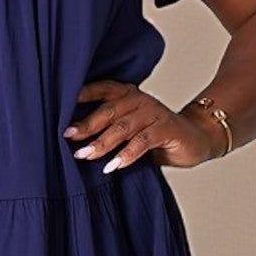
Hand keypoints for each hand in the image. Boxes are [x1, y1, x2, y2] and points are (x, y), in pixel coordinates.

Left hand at [63, 81, 224, 171]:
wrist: (195, 138)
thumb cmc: (156, 135)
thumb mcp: (129, 130)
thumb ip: (108, 130)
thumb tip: (74, 142)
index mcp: (127, 95)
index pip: (101, 90)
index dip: (82, 95)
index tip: (59, 107)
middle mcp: (139, 100)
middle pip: (108, 110)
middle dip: (86, 125)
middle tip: (68, 136)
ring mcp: (153, 113)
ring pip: (123, 126)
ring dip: (102, 142)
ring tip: (85, 155)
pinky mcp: (166, 128)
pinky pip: (143, 141)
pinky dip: (127, 154)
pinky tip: (114, 165)